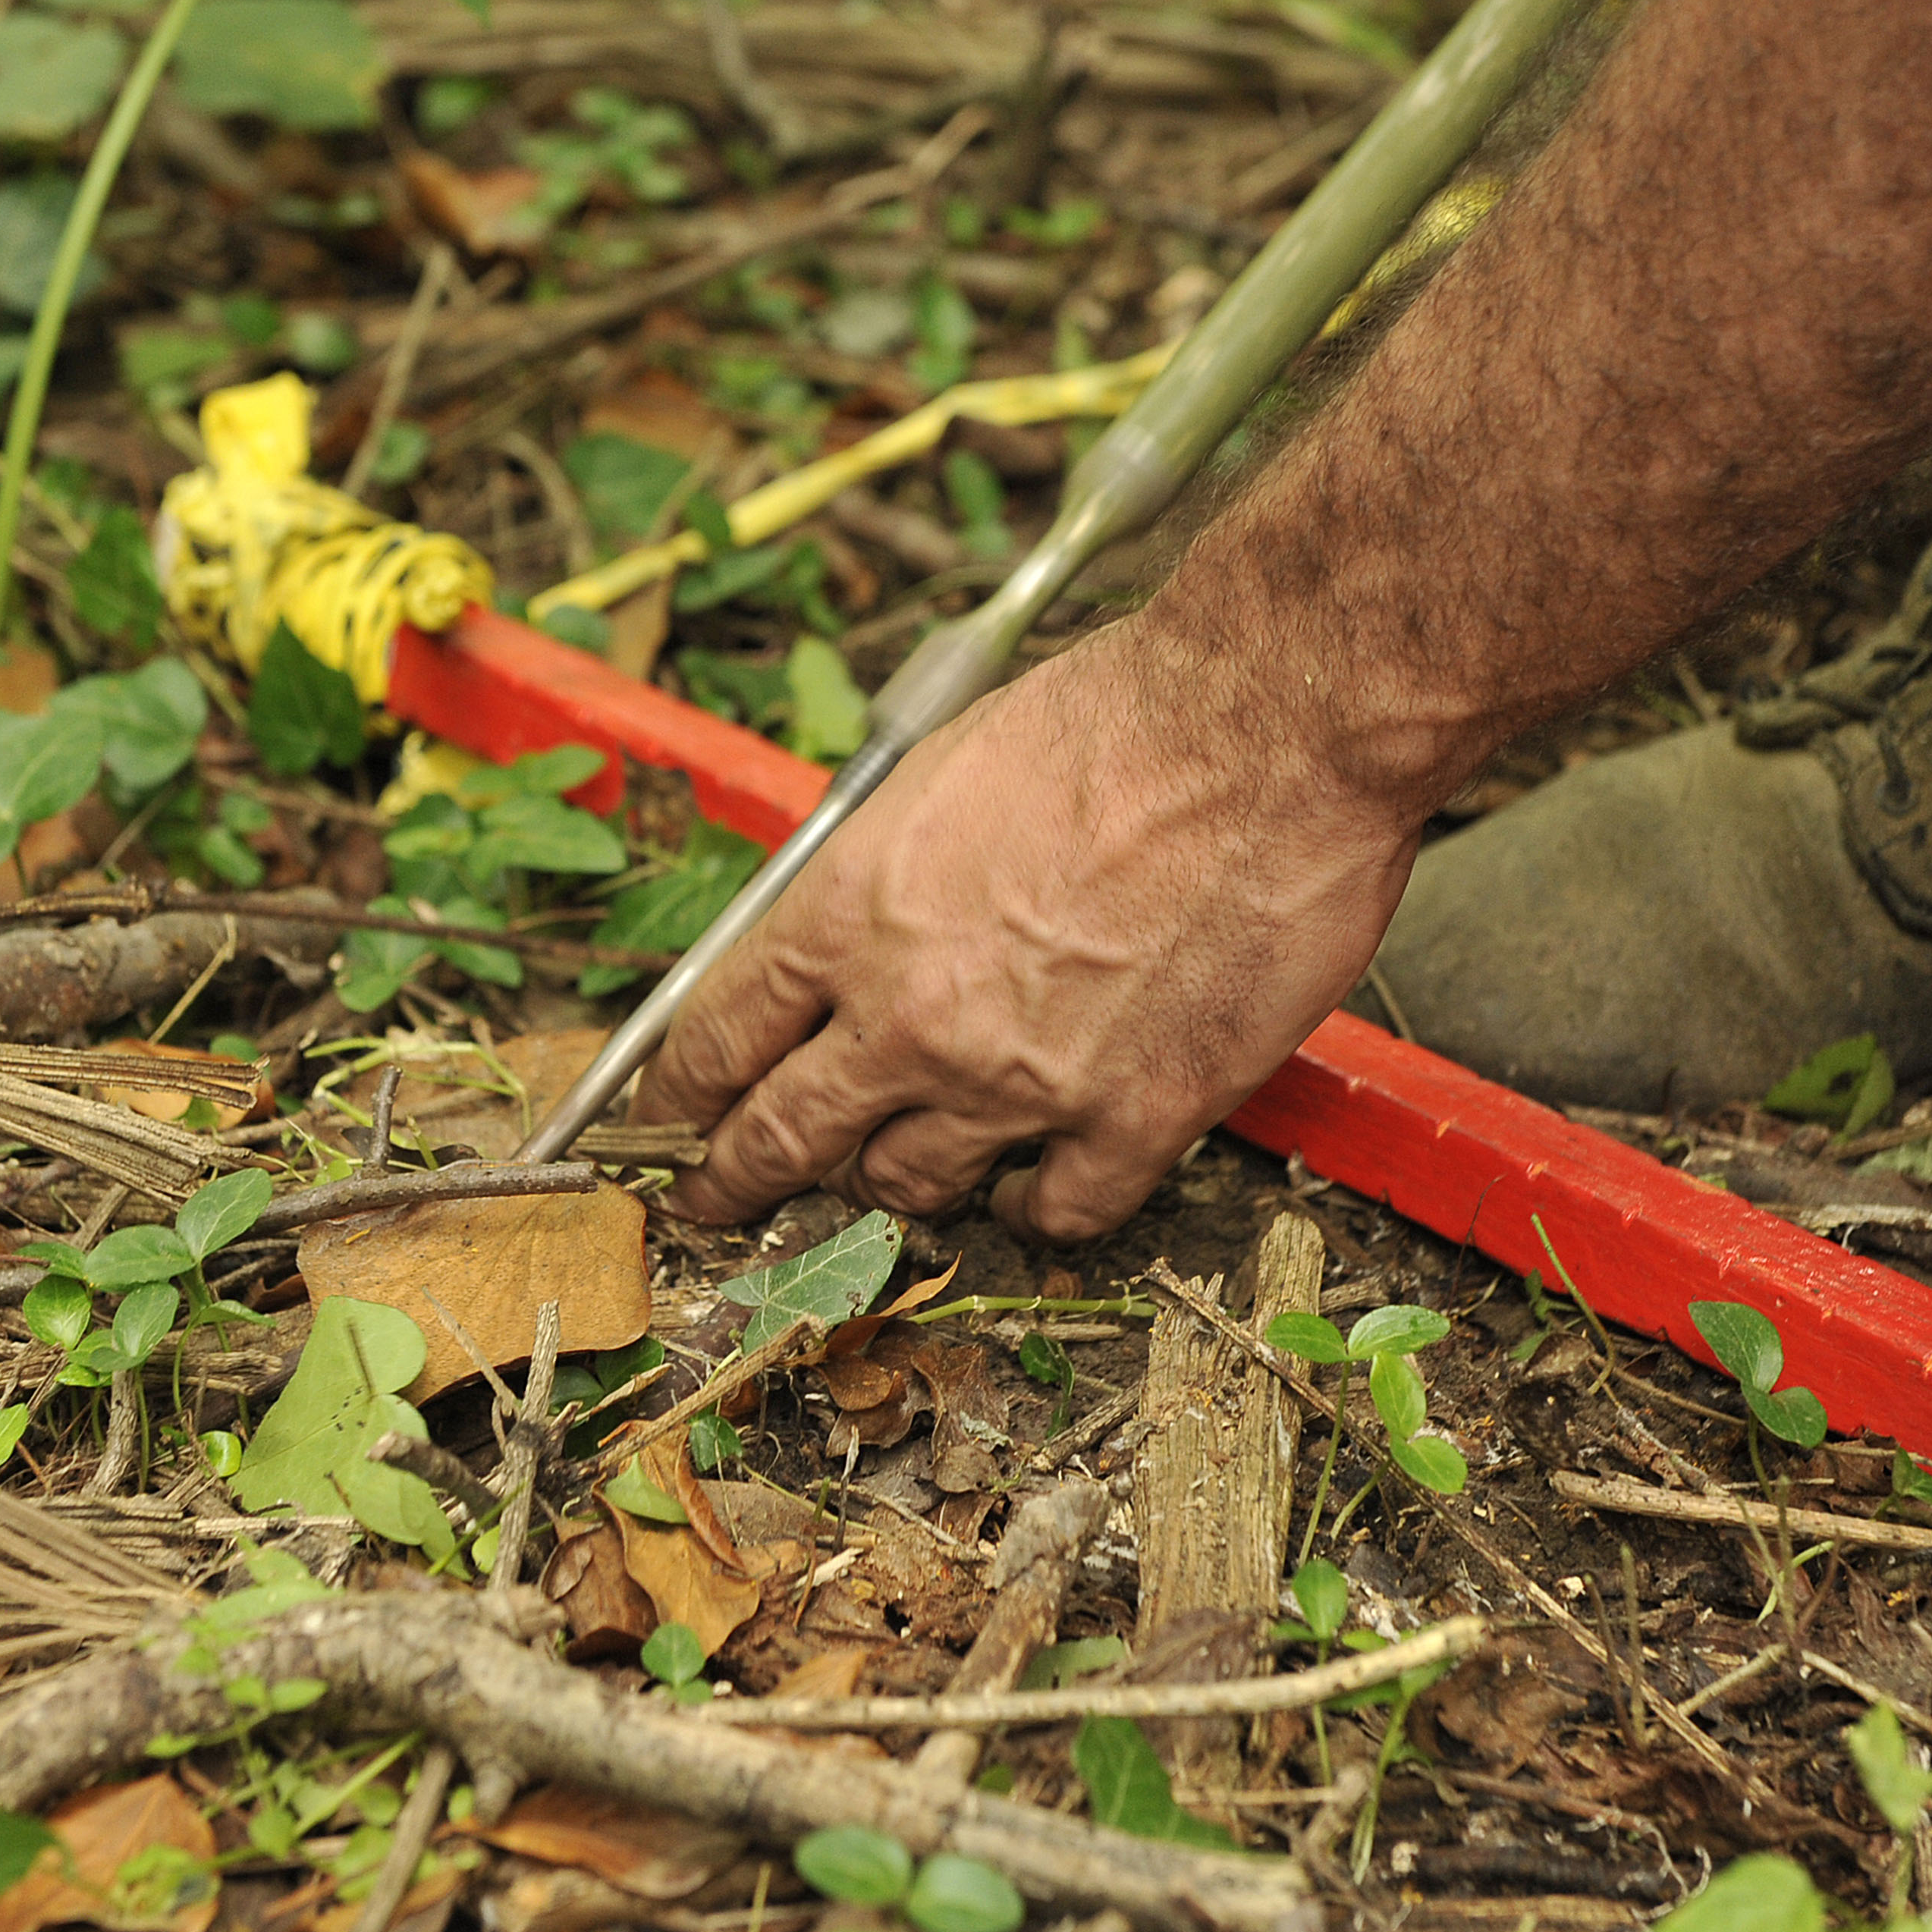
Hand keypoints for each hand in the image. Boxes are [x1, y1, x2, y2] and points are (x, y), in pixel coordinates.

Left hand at [633, 621, 1432, 1238]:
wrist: (1265, 731)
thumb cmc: (1118, 718)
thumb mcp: (938, 770)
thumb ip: (877, 873)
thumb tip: (854, 931)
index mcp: (850, 913)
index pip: (720, 1035)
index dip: (678, 1093)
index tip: (667, 1119)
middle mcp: (914, 1015)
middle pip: (782, 1136)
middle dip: (733, 1178)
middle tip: (716, 1200)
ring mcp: (1021, 1081)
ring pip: (910, 1187)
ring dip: (893, 1182)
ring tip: (897, 1173)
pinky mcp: (1135, 1119)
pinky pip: (1057, 1212)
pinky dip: (1033, 1209)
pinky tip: (1032, 1190)